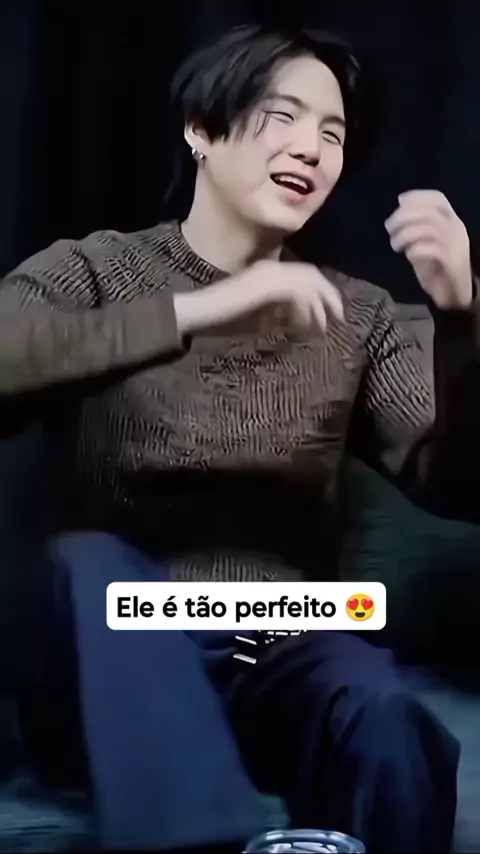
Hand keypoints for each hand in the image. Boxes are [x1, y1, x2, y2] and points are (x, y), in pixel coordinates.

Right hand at [173, 260, 344, 336]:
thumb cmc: (223, 318)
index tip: (333, 314)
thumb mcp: (260, 317)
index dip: (322, 293)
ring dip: (320, 305)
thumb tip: (303, 321)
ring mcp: (269, 272)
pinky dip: (306, 308)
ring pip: (308, 281)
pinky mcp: (265, 284)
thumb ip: (281, 315)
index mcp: (269, 270)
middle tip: (340, 319)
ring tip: (326, 326)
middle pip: (312, 274)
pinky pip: (296, 291)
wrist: (198, 313)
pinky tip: (308, 324)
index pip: (305, 274)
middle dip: (329, 297)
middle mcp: (272, 266)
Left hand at [385, 190, 471, 308]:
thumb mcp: (425, 243)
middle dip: (404, 216)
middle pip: (429, 212)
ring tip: (395, 245)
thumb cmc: (437, 268)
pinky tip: (408, 255)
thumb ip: (416, 228)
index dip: (418, 196)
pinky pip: (432, 249)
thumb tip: (399, 211)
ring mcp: (456, 245)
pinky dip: (415, 250)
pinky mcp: (452, 262)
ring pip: (429, 228)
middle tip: (389, 228)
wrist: (455, 293)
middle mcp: (456, 229)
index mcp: (452, 221)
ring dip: (406, 234)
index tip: (399, 201)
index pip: (438, 199)